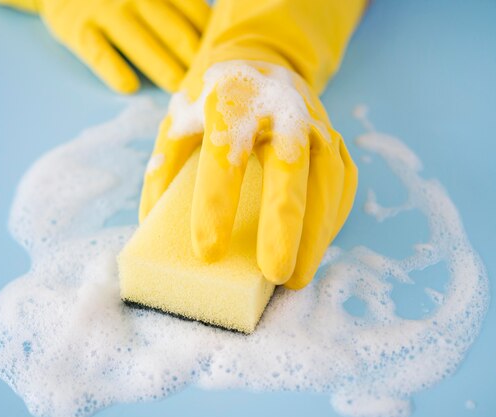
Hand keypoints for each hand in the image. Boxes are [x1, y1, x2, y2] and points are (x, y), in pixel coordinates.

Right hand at [0, 0, 209, 92]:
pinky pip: (99, 53)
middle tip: (211, 88)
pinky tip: (130, 87)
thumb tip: (216, 35)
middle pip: (175, 32)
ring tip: (180, 92)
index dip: (213, 41)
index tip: (226, 65)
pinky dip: (114, 70)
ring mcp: (105, 11)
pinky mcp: (77, 30)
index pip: (194, 14)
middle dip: (196, 61)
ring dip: (165, 70)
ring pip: (142, 44)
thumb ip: (178, 5)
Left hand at [140, 61, 356, 288]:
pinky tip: (317, 249)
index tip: (207, 253)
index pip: (223, 157)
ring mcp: (315, 121)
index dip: (215, 206)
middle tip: (275, 273)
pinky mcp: (335, 137)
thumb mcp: (177, 122)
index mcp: (231, 102)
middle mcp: (280, 108)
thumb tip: (153, 224)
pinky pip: (343, 181)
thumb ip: (163, 167)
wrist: (261, 59)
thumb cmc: (212, 103)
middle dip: (284, 223)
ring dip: (317, 232)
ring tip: (298, 278)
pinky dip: (333, 219)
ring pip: (327, 177)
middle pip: (289, 167)